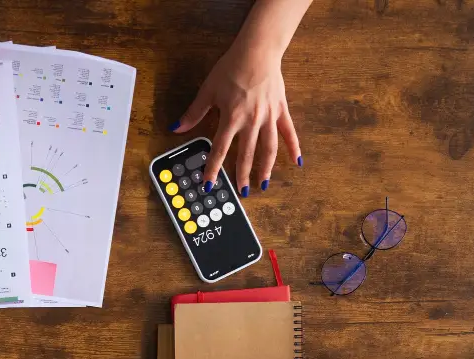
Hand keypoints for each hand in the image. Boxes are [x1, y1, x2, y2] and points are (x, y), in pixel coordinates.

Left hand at [172, 42, 300, 196]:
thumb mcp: (208, 91)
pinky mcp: (281, 110)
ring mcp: (268, 117)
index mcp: (231, 118)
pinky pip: (288, 132)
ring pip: (268, 149)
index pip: (219, 149)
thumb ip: (194, 113)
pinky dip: (294, 147)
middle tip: (241, 192)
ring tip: (264, 184)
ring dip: (266, 168)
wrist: (257, 51)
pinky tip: (297, 162)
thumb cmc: (231, 68)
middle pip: (246, 154)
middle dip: (242, 175)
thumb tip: (176, 128)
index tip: (209, 184)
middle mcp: (251, 121)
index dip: (213, 169)